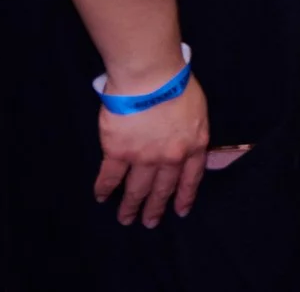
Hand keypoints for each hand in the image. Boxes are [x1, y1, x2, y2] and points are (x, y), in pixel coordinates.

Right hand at [93, 72, 209, 226]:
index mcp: (193, 145)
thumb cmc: (176, 83)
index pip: (191, 179)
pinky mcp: (118, 152)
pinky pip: (110, 177)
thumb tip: (187, 145)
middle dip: (155, 209)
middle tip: (149, 223)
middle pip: (162, 189)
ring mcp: (143, 157)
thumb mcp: (198, 110)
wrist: (151, 76)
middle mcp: (170, 158)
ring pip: (136, 190)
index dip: (184, 197)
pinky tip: (101, 197)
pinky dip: (104, 189)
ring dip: (130, 207)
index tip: (179, 211)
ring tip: (125, 218)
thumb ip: (192, 132)